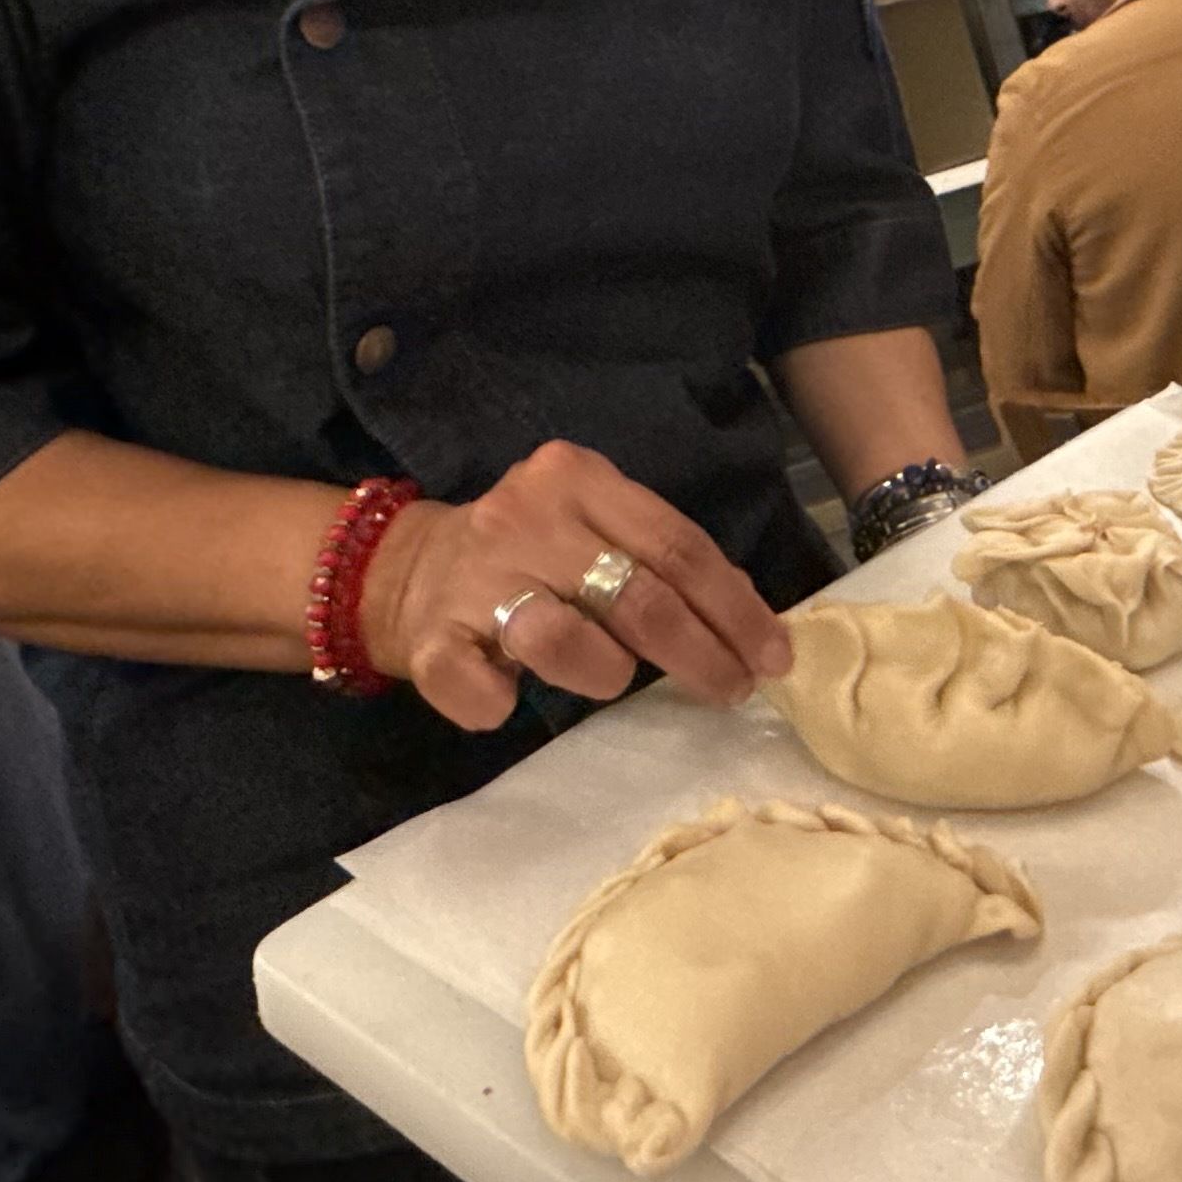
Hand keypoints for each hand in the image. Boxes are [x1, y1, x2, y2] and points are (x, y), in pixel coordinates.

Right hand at [361, 441, 796, 731]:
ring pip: (562, 637)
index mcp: (575, 478)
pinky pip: (478, 688)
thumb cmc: (532, 555)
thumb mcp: (596, 528)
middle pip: (636, 594)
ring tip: (614, 680)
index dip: (735, 608)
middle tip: (731, 690)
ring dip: (606, 673)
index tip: (773, 657)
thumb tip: (752, 623)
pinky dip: (501, 703)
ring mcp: (472, 579)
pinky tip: (512, 699)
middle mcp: (523, 518)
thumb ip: (661, 559)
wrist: (409, 569)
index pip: (677, 545)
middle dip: (700, 653)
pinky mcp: (431, 640)